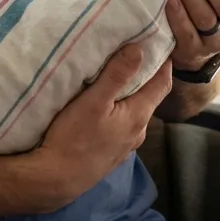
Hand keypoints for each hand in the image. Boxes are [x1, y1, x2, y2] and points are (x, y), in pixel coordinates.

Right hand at [31, 46, 171, 209]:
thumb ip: (117, 74)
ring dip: (130, 93)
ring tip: (116, 74)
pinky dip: (119, 109)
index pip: (163, 83)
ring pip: (134, 111)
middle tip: (134, 49)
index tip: (159, 41)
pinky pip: (122, 124)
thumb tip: (139, 48)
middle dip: (145, 74)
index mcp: (139, 115)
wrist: (55, 179)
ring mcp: (125, 145)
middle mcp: (138, 131)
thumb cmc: (73, 137)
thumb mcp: (93, 100)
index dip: (164, 62)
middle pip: (149, 97)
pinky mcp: (111, 153)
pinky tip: (105, 106)